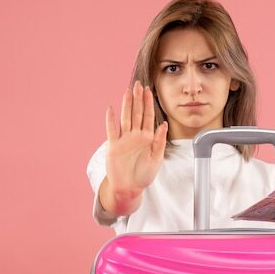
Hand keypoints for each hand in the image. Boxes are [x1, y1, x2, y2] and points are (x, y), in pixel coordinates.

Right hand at [100, 81, 167, 214]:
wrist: (129, 188)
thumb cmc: (143, 175)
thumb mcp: (156, 159)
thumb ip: (160, 141)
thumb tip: (163, 124)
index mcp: (147, 138)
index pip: (148, 116)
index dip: (148, 103)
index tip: (149, 91)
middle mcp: (135, 136)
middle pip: (136, 113)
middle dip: (138, 99)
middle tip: (138, 85)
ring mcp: (124, 140)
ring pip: (125, 118)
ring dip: (126, 105)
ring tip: (127, 91)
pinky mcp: (114, 146)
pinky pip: (112, 131)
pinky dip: (111, 120)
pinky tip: (111, 109)